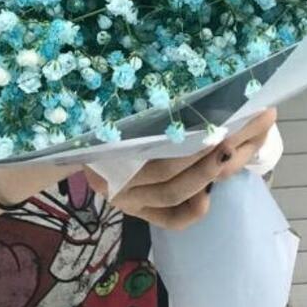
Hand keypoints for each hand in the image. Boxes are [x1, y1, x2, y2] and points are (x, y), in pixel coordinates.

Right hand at [84, 108, 277, 230]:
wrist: (68, 145)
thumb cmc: (96, 119)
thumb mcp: (111, 109)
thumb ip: (140, 109)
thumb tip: (189, 88)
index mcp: (107, 143)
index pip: (154, 141)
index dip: (189, 135)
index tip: (219, 117)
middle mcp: (114, 176)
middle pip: (167, 170)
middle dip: (207, 153)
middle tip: (238, 132)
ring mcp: (126, 198)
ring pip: (171, 193)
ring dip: (205, 176)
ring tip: (231, 155)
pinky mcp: (136, 211)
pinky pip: (166, 219)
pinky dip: (190, 211)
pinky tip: (209, 197)